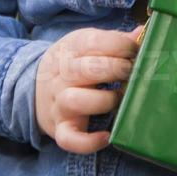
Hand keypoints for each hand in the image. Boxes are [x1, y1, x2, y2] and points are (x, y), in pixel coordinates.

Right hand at [34, 24, 142, 153]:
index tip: (135, 50)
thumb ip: (113, 40)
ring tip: (119, 98)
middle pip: (85, 70)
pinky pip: (70, 139)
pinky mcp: (61, 128)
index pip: (92, 42)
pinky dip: (89, 142)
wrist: (35, 88)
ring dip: (104, 100)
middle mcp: (61, 76)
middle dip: (116, 69)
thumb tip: (141, 34)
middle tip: (131, 72)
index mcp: (69, 50)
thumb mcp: (86, 45)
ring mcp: (59, 103)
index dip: (120, 45)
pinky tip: (107, 137)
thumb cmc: (73, 65)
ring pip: (76, 101)